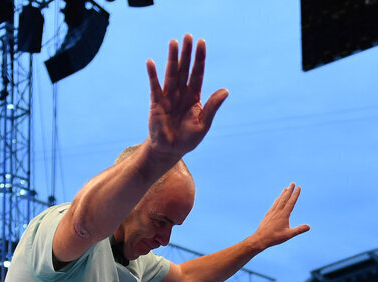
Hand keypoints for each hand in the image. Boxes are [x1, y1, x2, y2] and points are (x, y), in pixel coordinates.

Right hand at [146, 35, 227, 160]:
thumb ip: (212, 107)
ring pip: (172, 74)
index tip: (201, 42)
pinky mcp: (157, 103)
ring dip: (172, 59)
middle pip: (185, 69)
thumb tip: (226, 90)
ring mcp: (168, 96)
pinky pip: (155, 87)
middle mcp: (181, 93)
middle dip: (187, 53)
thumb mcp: (203, 124)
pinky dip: (153, 75)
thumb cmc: (188, 138)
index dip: (200, 59)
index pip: (198, 73)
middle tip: (188, 36)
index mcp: (194, 96)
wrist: (170, 150)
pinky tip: (151, 63)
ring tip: (173, 42)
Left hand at [253, 184, 309, 248]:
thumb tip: (309, 226)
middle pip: (284, 198)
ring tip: (285, 188)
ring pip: (278, 200)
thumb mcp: (288, 235)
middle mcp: (278, 211)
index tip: (298, 187)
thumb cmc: (274, 237)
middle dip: (289, 190)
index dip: (295, 194)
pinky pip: (273, 205)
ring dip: (282, 194)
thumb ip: (299, 230)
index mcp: (284, 215)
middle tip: (292, 183)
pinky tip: (277, 199)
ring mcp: (272, 212)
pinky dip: (277, 200)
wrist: (260, 239)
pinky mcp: (268, 215)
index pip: (291, 202)